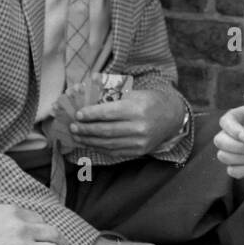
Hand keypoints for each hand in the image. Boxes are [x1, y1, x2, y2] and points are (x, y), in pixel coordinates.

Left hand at [68, 90, 184, 158]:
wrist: (171, 117)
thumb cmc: (149, 101)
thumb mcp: (134, 93)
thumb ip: (112, 95)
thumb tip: (88, 93)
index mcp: (137, 109)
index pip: (109, 113)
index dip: (91, 115)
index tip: (78, 114)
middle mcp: (139, 127)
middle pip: (106, 130)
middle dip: (86, 129)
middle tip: (73, 127)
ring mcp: (139, 142)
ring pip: (108, 143)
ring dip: (89, 140)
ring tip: (77, 136)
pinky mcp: (138, 151)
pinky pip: (115, 151)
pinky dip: (99, 148)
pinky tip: (89, 143)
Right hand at [214, 93, 243, 177]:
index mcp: (240, 118)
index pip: (225, 122)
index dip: (232, 131)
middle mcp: (235, 134)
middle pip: (220, 141)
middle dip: (237, 147)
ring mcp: (237, 151)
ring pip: (223, 156)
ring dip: (241, 158)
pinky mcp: (242, 165)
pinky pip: (233, 171)